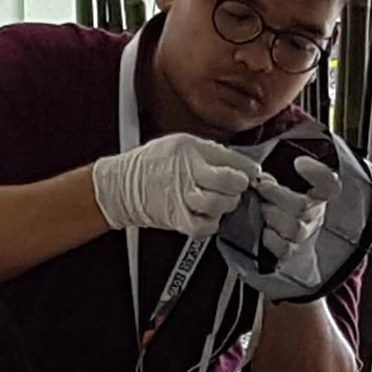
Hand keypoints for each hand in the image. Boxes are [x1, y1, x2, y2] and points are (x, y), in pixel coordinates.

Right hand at [90, 132, 255, 236]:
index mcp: (191, 148)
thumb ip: (209, 153)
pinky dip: (210, 224)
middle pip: (230, 182)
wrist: (119, 185)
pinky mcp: (177, 217)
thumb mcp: (180, 145)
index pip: (233, 158)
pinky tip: (206, 216)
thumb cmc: (150, 165)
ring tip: (220, 201)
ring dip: (225, 206)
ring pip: (220, 204)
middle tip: (235, 188)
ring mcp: (182, 195)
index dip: (248, 169)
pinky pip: (205, 226)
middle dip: (239, 187)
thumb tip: (239, 164)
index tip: (252, 174)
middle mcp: (188, 170)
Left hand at [254, 155, 340, 287]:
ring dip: (272, 215)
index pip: (330, 184)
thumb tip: (253, 171)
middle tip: (261, 185)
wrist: (287, 249)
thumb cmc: (280, 210)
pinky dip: (270, 238)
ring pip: (294, 227)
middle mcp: (315, 216)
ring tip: (261, 208)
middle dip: (277, 194)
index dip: (318, 173)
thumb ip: (274, 177)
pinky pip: (284, 247)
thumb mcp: (283, 189)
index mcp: (317, 196)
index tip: (299, 163)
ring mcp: (305, 236)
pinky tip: (263, 231)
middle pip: (304, 206)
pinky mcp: (291, 253)